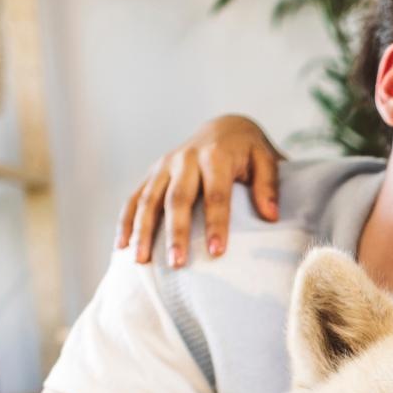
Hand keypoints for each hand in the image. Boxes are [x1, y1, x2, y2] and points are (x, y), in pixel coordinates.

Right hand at [119, 114, 281, 266]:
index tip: (218, 252)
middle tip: (177, 263)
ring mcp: (164, 166)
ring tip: (141, 260)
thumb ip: (268, 186)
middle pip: (177, 199)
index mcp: (215, 156)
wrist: (224, 129)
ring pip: (148, 199)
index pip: (215, 194)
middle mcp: (185, 158)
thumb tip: (271, 216)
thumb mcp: (266, 161)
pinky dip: (126, 222)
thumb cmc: (249, 152)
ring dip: (143, 231)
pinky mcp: (152, 174)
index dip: (216, 223)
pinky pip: (134, 198)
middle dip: (175, 232)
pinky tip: (121, 247)